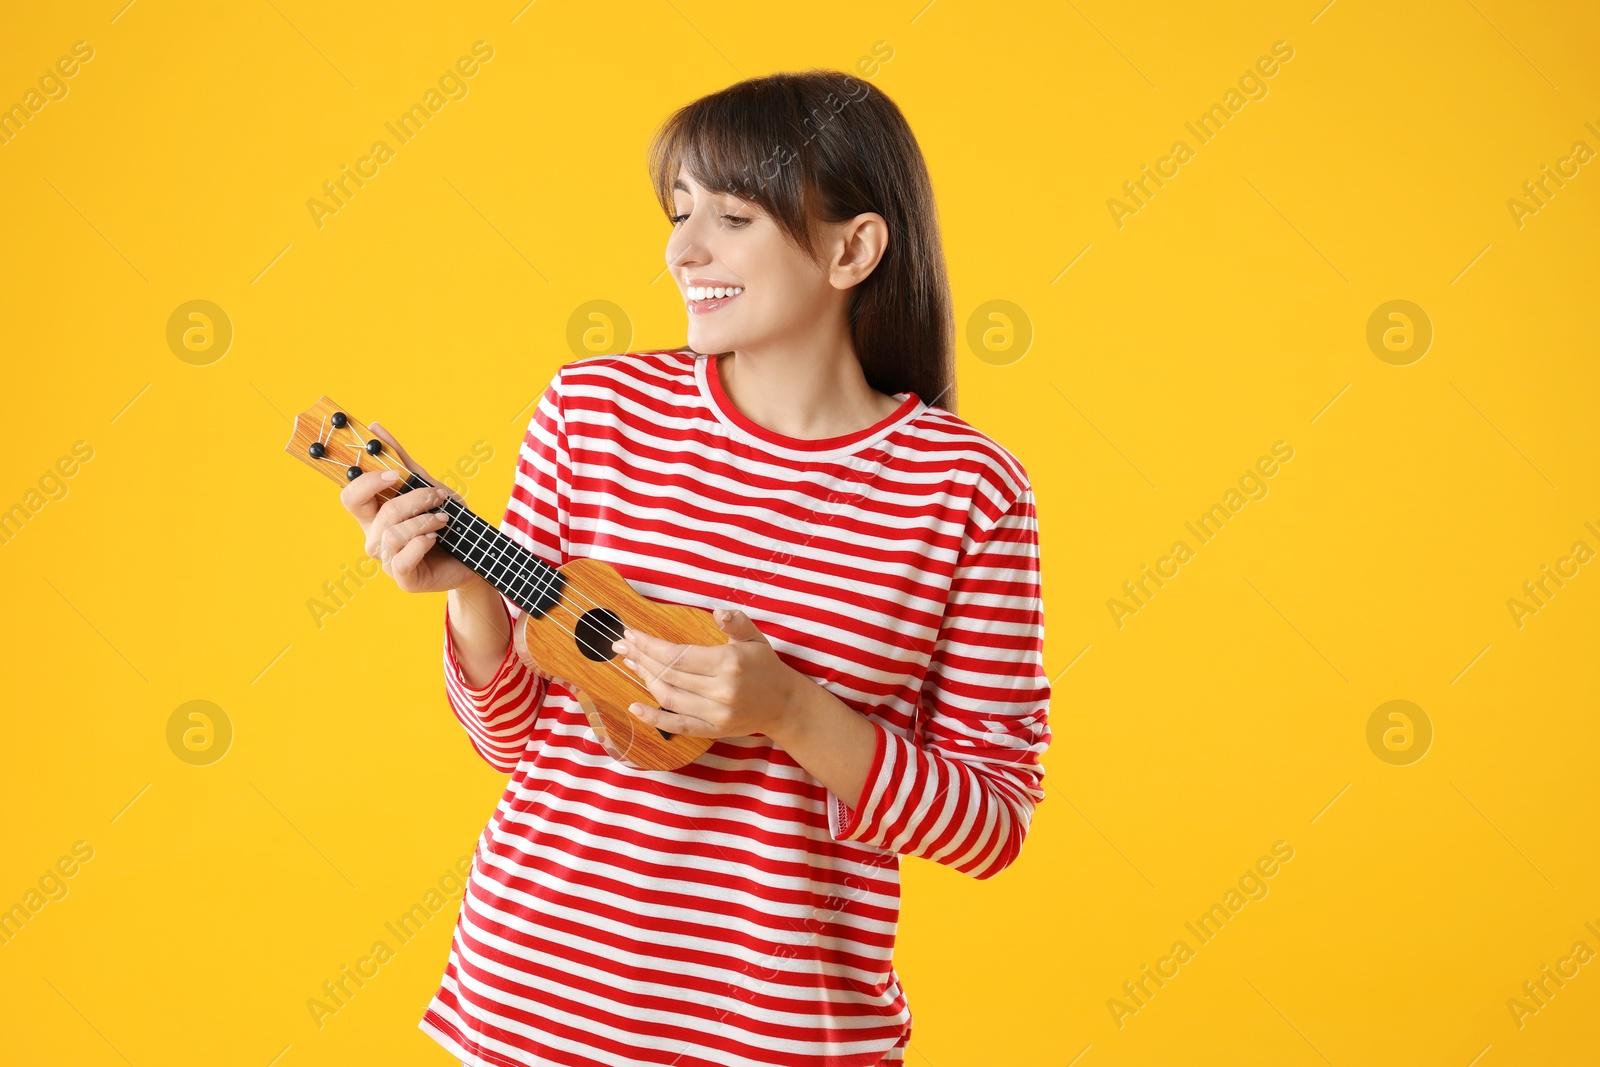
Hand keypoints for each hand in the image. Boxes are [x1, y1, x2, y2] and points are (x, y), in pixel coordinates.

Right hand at [337, 421, 474, 593]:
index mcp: (374, 515)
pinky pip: (402, 559)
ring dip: (424, 520)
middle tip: (435, 496)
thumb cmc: (446, 521)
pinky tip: (435, 539)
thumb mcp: (427, 486)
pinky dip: (421, 544)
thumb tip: (374, 427)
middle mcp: (375, 537)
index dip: (366, 481)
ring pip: (392, 533)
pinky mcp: (403, 579)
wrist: (475, 553)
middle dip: (410, 497)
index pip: (350, 496)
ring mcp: (387, 560)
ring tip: (444, 519)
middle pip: (373, 511)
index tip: (394, 474)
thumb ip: (401, 461)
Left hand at [611, 608, 805, 739]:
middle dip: (642, 658)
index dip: (651, 645)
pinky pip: (679, 725)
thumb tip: (719, 611)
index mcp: (729, 663)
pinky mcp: (713, 730)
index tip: (631, 635)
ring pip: (669, 697)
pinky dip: (655, 718)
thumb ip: (737, 623)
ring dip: (645, 680)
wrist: (784, 704)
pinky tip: (635, 707)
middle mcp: (721, 690)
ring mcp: (716, 713)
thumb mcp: (756, 638)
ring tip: (630, 663)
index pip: (679, 655)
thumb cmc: (765, 666)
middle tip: (622, 646)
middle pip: (670, 674)